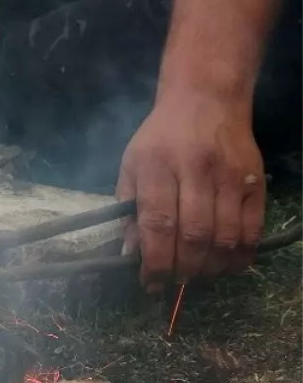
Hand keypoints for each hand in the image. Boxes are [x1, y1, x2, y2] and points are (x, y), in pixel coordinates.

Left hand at [115, 90, 265, 291]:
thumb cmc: (161, 137)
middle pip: (193, 235)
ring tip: (196, 277)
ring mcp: (230, 177)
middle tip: (173, 283)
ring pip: (224, 236)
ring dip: (210, 267)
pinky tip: (226, 266)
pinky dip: (240, 255)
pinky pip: (252, 228)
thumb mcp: (132, 165)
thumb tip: (130, 254)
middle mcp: (196, 172)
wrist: (206, 99)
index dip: (155, 261)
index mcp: (157, 167)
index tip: (149, 283)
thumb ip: (128, 209)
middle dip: (182, 269)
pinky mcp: (255, 182)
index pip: (158, 224)